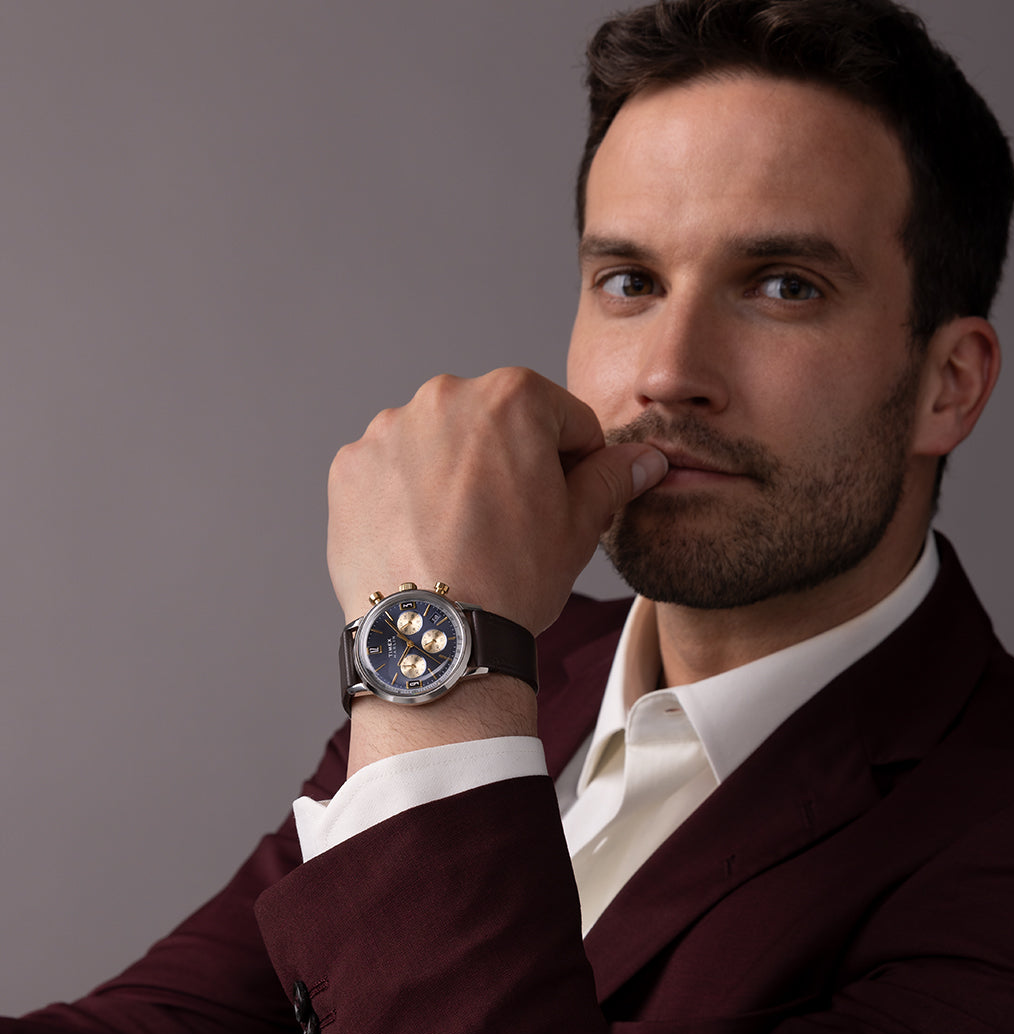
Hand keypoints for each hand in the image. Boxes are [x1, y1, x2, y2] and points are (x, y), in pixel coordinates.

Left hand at [327, 367, 666, 635]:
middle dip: (510, 462)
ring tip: (464, 535)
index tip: (565, 499)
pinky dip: (408, 495)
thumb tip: (643, 460)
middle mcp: (443, 397)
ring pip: (440, 443)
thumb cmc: (511, 581)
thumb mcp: (579, 526)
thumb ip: (611, 477)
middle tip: (513, 523)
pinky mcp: (350, 466)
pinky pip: (392, 469)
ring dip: (455, 474)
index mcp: (511, 397)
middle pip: (496, 423)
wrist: (438, 637)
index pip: (564, 417)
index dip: (576, 462)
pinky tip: (424, 537)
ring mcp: (388, 430)